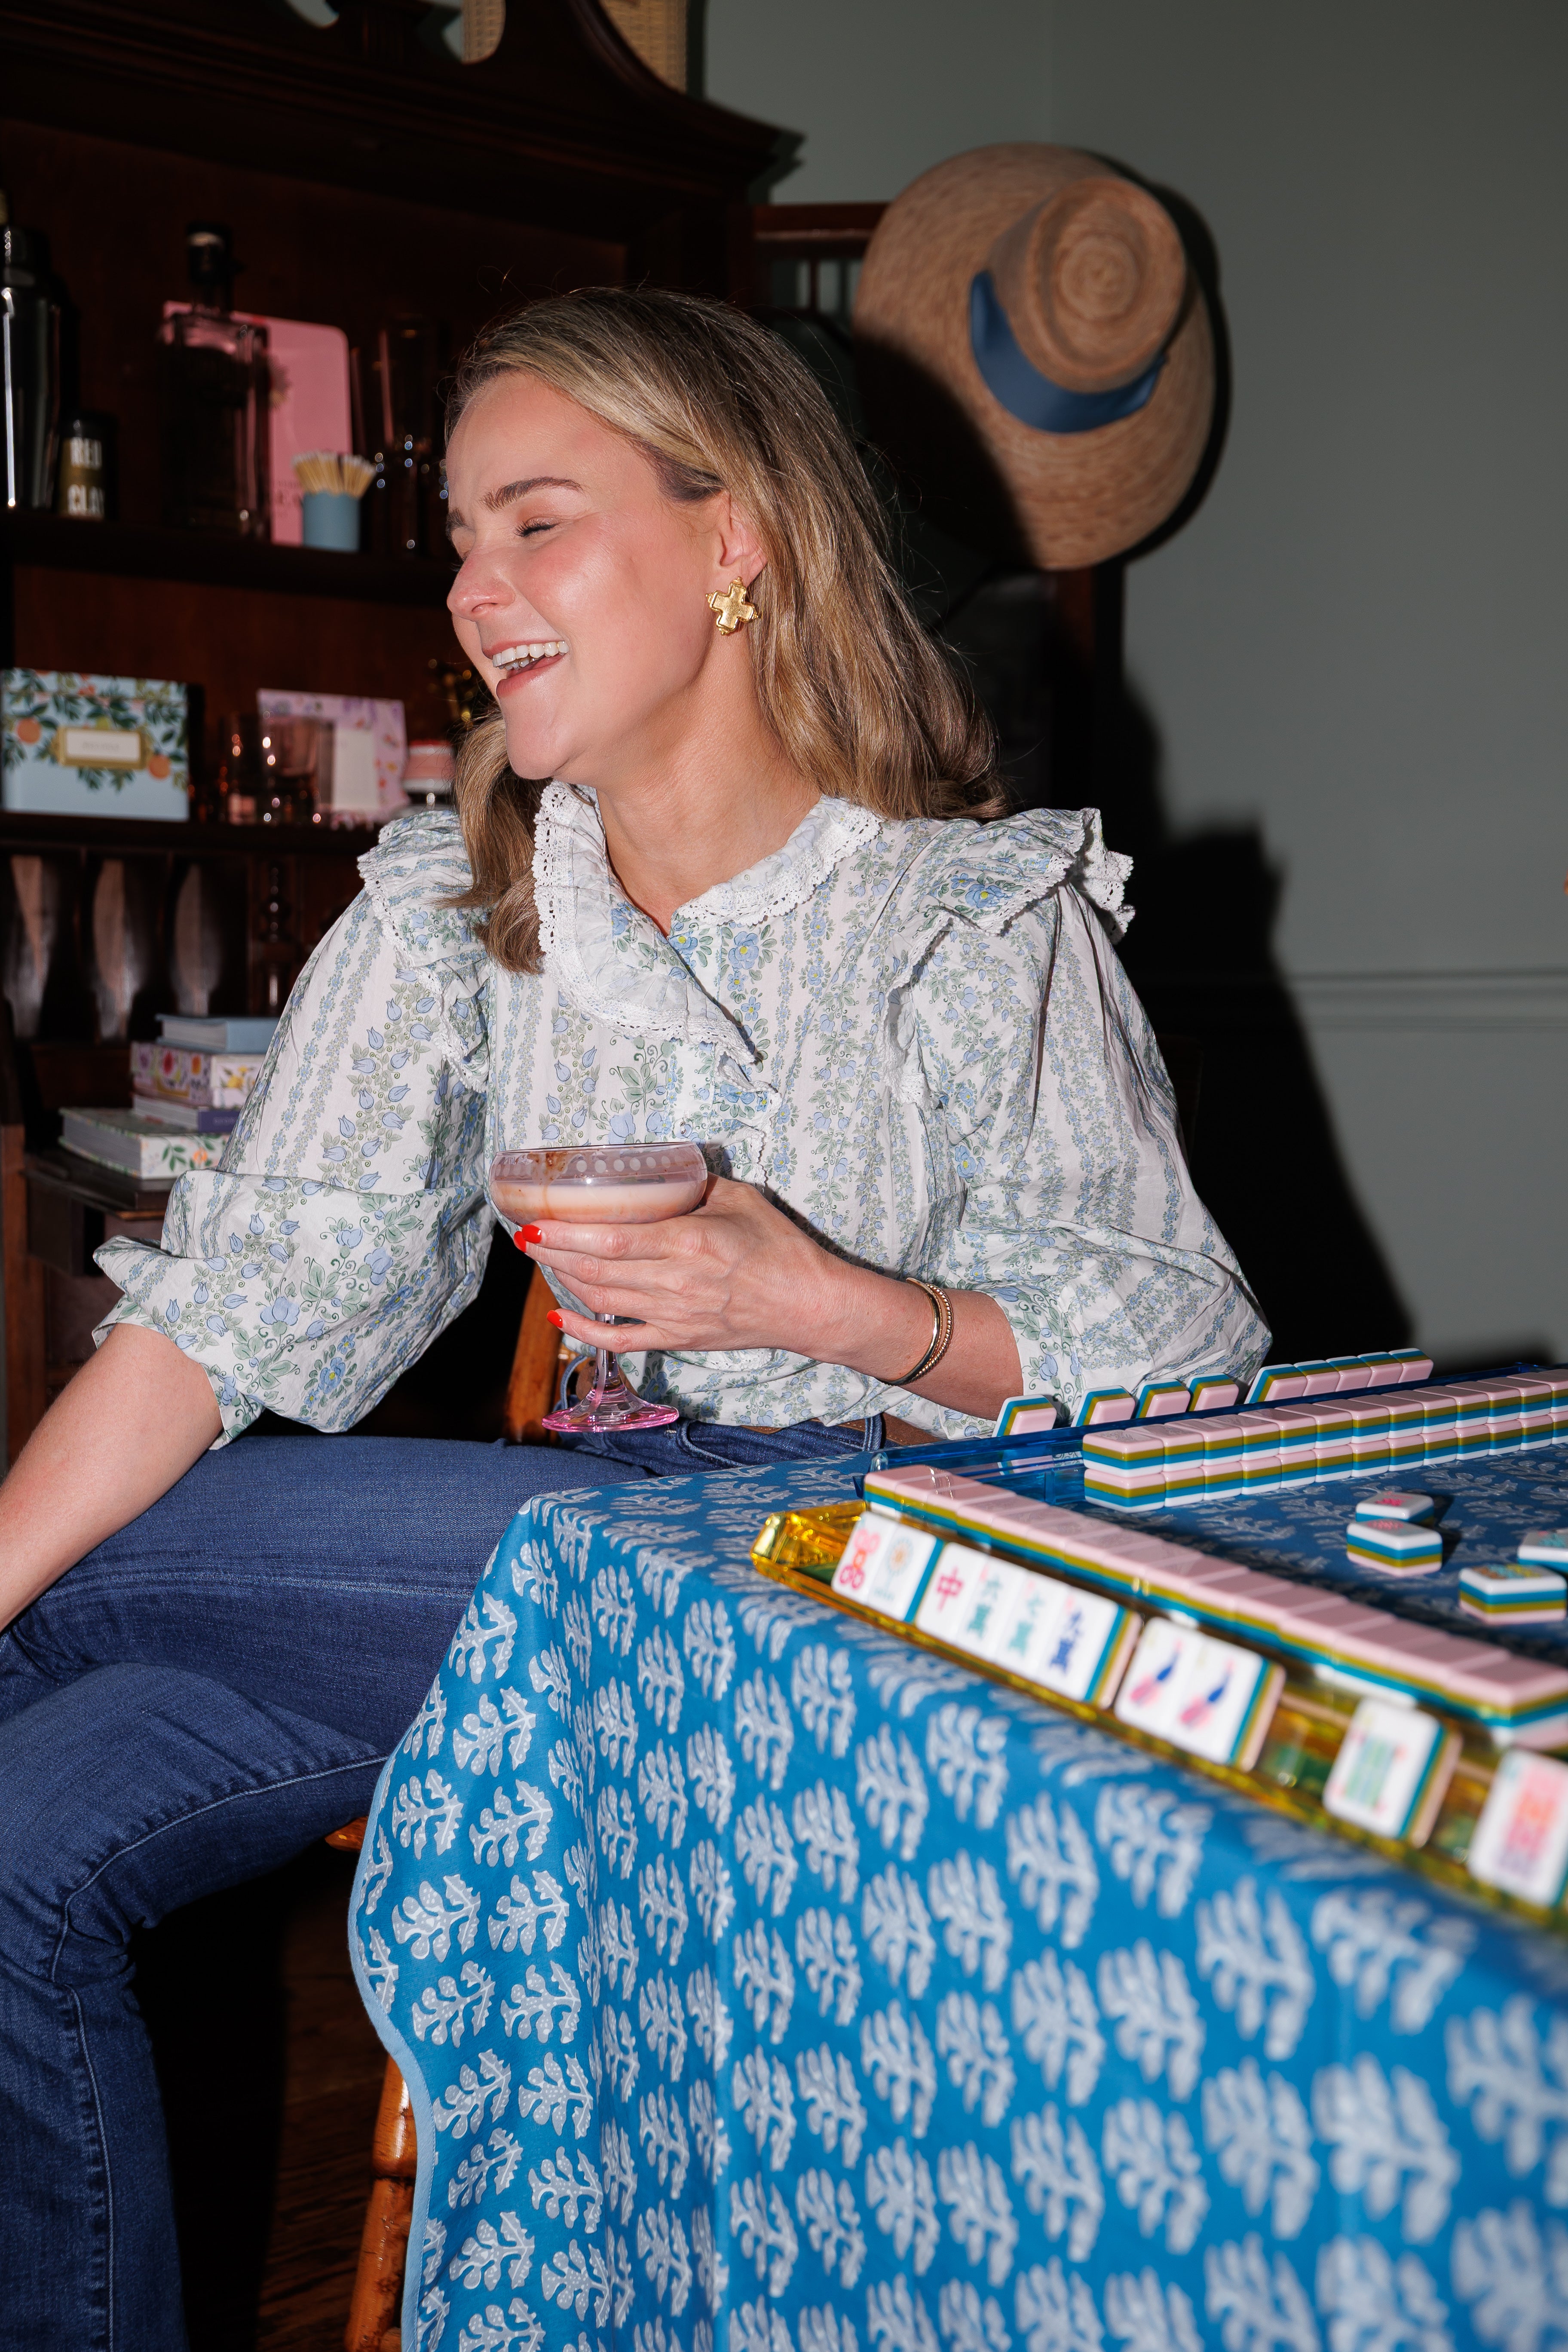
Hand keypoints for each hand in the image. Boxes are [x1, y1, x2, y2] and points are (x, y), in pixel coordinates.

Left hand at [521, 1176, 924, 1367]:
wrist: (810, 1304)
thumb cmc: (781, 1246)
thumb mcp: (741, 1198)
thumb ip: (697, 1186)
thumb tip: (663, 1173)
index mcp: (687, 1242)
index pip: (610, 1239)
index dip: (565, 1234)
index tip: (534, 1221)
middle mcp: (673, 1282)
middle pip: (595, 1270)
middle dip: (551, 1253)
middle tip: (524, 1234)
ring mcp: (672, 1315)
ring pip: (601, 1300)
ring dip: (564, 1281)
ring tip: (541, 1260)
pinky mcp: (678, 1338)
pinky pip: (621, 1340)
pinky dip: (585, 1333)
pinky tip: (560, 1320)